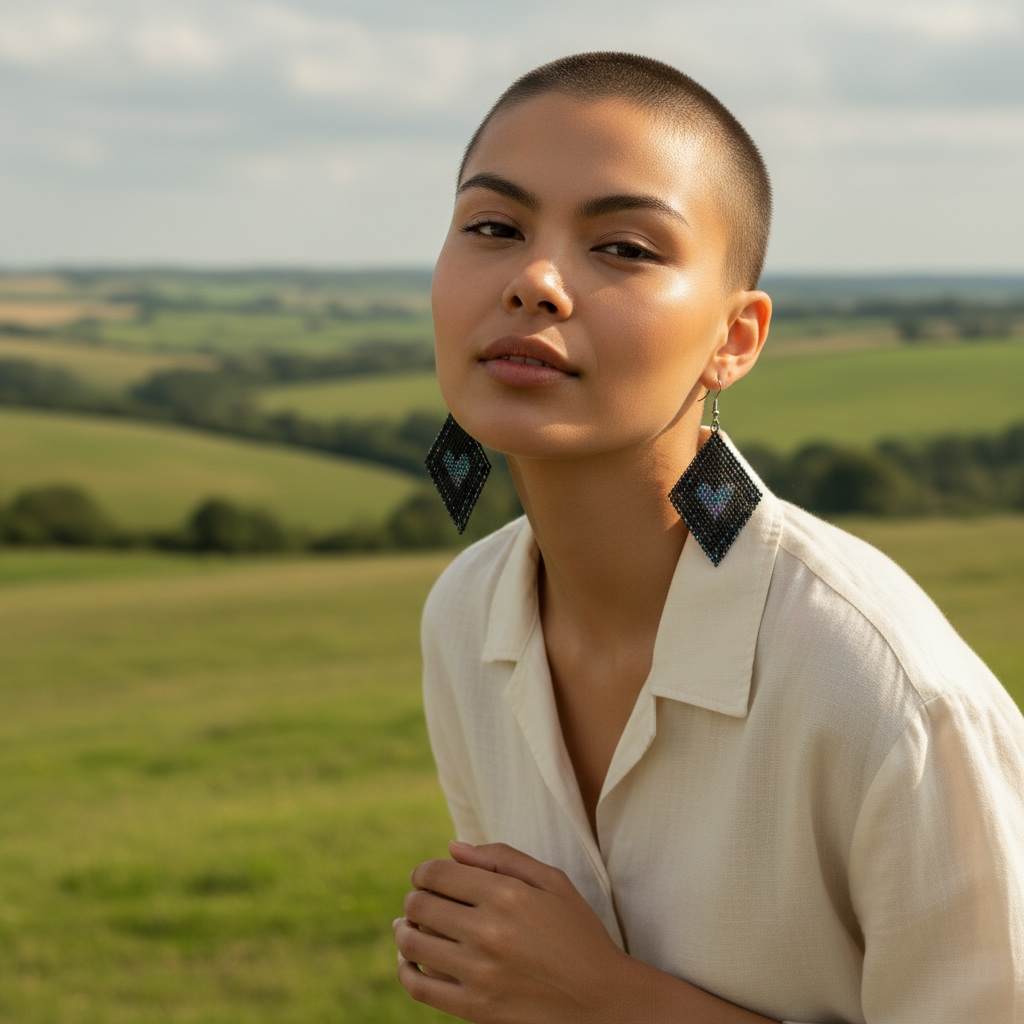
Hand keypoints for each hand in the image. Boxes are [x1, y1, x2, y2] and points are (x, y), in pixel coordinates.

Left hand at [394, 840, 638, 1023]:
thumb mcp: (552, 881)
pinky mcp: (475, 1008)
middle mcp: (489, 931)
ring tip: (408, 928)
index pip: (437, 873)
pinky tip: (410, 962)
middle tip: (420, 901)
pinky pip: (420, 988)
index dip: (423, 872)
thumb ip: (502, 857)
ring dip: (404, 931)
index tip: (426, 877)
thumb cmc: (578, 934)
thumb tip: (452, 846)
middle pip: (420, 906)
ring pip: (413, 945)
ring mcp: (479, 973)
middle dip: (414, 898)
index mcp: (507, 895)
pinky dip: (406, 971)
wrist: (602, 1001)